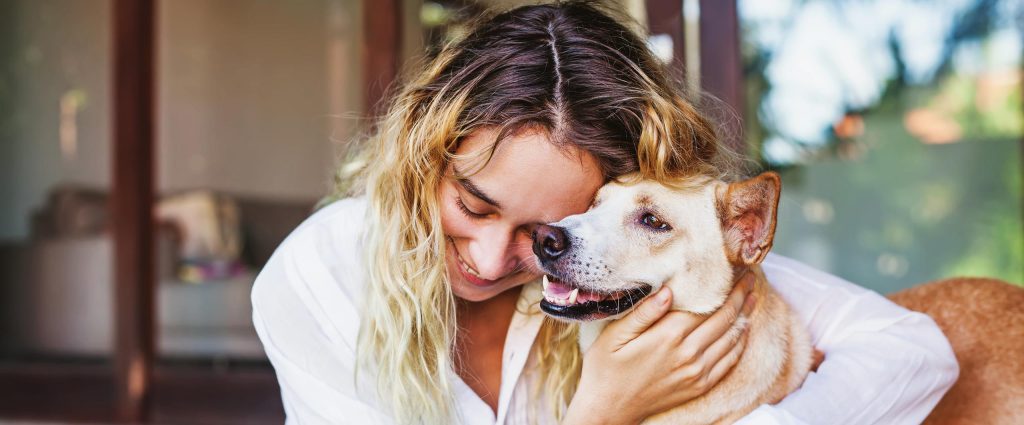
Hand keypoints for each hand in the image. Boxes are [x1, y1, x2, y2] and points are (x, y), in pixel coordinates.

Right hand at [563, 272, 756, 424]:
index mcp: (667, 336)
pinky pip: (729, 361)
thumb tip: (669, 290)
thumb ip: (643, 312)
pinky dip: (740, 343)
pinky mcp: (700, 386)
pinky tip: (743, 330)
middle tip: (750, 279)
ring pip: (732, 339)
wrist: (609, 408)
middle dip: (740, 297)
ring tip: (753, 298)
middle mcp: (688, 354)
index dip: (723, 287)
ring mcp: (697, 372)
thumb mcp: (614, 335)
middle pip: (724, 319)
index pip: (706, 305)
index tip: (734, 271)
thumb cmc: (606, 368)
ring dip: (745, 316)